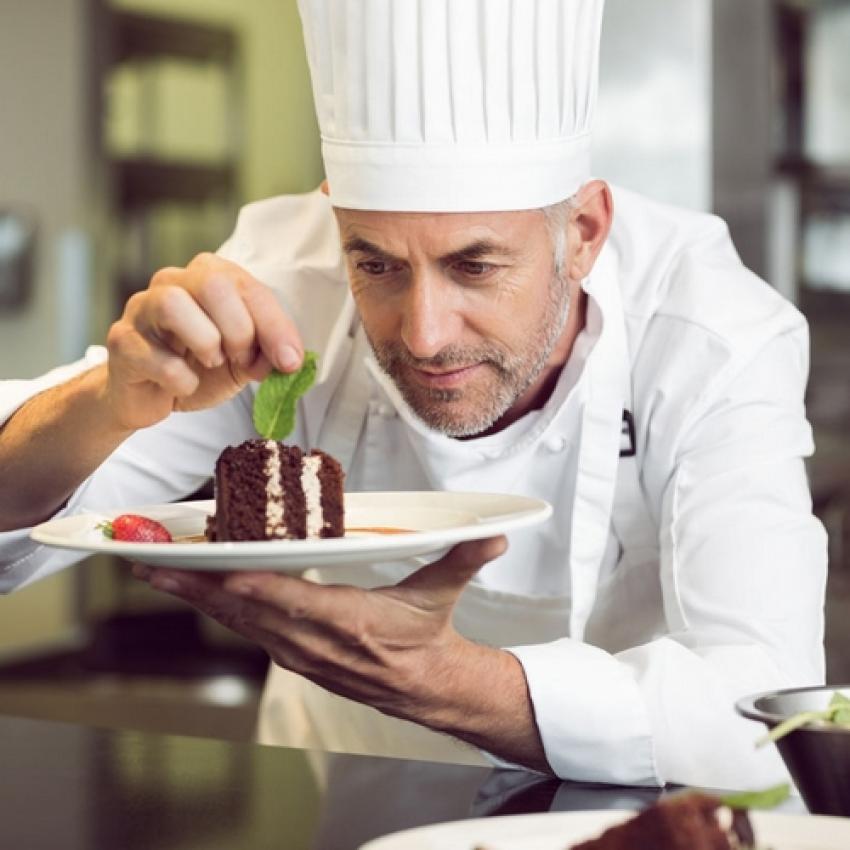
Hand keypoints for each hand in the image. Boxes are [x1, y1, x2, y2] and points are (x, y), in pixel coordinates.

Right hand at [104, 253, 303, 430]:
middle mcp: (172, 282)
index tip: (290, 360)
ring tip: (211, 363)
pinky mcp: (122, 341)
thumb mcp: (244, 361)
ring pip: (173, 303)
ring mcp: (141, 308)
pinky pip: (154, 356)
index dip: (275, 325)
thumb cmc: (198, 368)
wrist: (149, 398)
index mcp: (209, 278)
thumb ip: (266, 353)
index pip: (248, 286)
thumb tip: (288, 359)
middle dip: (239, 330)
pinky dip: (180, 379)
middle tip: (242, 360)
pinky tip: (184, 385)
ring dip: (205, 342)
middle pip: (212, 284)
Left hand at [134, 537, 507, 721]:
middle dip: (199, 589)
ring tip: (160, 573)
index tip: (220, 572)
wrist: (426, 689)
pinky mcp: (294, 656)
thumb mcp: (443, 594)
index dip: (257, 589)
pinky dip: (219, 610)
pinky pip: (249, 632)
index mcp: (351, 623)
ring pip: (240, 624)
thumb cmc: (427, 638)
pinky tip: (198, 592)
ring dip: (198, 599)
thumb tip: (495, 535)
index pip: (296, 604)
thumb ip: (463, 558)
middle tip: (154, 564)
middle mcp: (317, 642)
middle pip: (250, 613)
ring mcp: (301, 654)